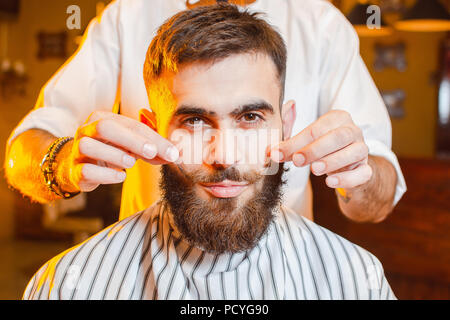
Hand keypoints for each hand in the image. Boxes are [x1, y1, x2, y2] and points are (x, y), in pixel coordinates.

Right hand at [57, 111, 178, 191]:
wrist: (80, 167)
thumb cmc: (112, 152)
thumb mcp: (133, 147)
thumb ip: (154, 149)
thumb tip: (177, 155)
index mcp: (103, 118)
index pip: (131, 125)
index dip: (153, 138)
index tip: (172, 152)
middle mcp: (86, 130)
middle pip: (105, 127)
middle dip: (131, 140)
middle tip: (152, 152)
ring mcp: (77, 150)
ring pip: (89, 146)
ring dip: (114, 155)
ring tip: (130, 163)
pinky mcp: (74, 171)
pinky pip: (85, 170)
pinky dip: (105, 174)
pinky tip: (120, 176)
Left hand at [270, 110, 371, 188]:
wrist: (347, 170)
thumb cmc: (322, 150)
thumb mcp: (305, 143)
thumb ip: (287, 142)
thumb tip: (269, 149)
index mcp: (336, 118)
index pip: (315, 129)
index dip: (296, 142)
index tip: (277, 153)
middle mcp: (352, 131)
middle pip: (337, 137)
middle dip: (315, 149)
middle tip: (297, 160)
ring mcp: (362, 150)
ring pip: (354, 152)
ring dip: (333, 161)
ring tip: (315, 170)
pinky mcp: (367, 170)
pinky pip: (363, 173)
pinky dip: (347, 178)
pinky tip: (330, 182)